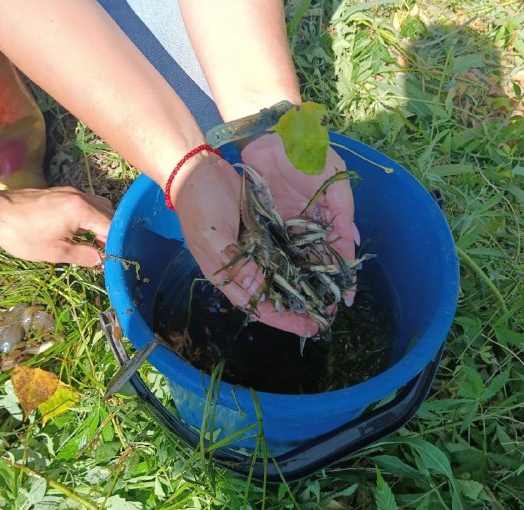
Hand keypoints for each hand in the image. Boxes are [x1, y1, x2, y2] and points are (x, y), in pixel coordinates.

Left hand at [0, 187, 111, 266]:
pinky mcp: (59, 192)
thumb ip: (83, 255)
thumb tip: (101, 260)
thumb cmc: (23, 235)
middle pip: (109, 212)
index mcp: (81, 209)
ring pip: (98, 206)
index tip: (117, 256)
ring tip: (95, 242)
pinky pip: (85, 203)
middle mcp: (79, 196)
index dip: (117, 242)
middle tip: (107, 251)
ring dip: (101, 223)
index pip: (112, 225)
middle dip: (111, 231)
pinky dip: (90, 216)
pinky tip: (81, 231)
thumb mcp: (55, 252)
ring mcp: (69, 192)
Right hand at [173, 153, 320, 336]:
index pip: (258, 307)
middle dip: (298, 310)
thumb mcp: (215, 236)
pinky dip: (298, 265)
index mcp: (227, 276)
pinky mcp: (261, 235)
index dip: (284, 321)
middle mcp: (242, 269)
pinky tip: (317, 269)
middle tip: (325, 316)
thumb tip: (259, 292)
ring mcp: (253, 251)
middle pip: (273, 298)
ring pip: (281, 279)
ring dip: (301, 289)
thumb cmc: (200, 204)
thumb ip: (237, 265)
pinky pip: (283, 256)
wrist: (197, 169)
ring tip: (326, 297)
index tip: (309, 328)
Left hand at [241, 133, 358, 306]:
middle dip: (320, 288)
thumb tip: (352, 242)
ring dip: (298, 284)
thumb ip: (343, 211)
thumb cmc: (308, 153)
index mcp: (328, 218)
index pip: (338, 253)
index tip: (346, 299)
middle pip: (316, 264)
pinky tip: (276, 288)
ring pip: (294, 262)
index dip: (342, 276)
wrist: (271, 134)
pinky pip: (271, 250)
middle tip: (321, 314)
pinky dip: (275, 268)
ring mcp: (286, 227)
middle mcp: (308, 227)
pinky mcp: (264, 224)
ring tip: (301, 309)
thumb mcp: (334, 179)